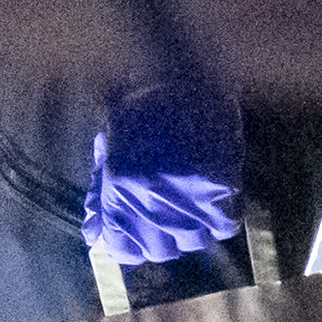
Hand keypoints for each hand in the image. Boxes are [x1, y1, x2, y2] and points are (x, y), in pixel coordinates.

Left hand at [83, 78, 248, 275]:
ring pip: (194, 242)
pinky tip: (217, 202)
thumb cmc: (139, 101)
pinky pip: (226, 226)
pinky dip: (222, 219)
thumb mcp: (109, 142)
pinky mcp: (222, 188)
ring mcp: (187, 197)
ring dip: (193, 230)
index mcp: (119, 187)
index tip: (138, 240)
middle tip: (168, 218)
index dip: (131, 248)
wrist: (182, 70)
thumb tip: (95, 233)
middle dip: (163, 239)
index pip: (124, 250)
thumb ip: (101, 190)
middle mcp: (150, 199)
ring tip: (192, 209)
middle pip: (161, 251)